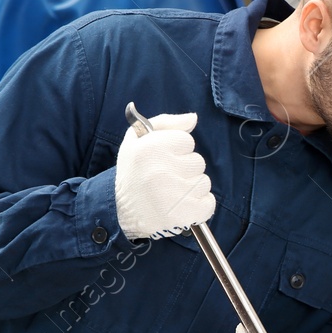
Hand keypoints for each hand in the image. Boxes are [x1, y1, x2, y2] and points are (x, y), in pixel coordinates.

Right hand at [114, 111, 213, 238]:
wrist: (122, 214)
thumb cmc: (133, 173)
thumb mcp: (136, 140)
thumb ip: (165, 123)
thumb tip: (193, 118)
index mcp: (148, 149)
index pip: (186, 140)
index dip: (176, 150)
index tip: (161, 161)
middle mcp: (160, 170)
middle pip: (198, 161)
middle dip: (185, 169)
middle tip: (165, 179)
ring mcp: (174, 195)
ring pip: (204, 182)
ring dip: (191, 188)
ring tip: (170, 194)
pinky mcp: (186, 214)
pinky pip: (209, 202)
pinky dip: (199, 206)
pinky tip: (179, 207)